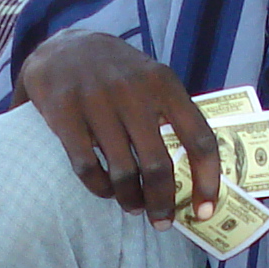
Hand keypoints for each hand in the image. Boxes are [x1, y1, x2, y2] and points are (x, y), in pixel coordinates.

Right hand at [19, 30, 221, 224]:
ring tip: (133, 206)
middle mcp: (133, 91)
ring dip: (130, 198)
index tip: (204, 210)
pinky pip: (86, 166)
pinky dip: (99, 187)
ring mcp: (97, 101)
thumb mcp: (150, 78)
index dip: (207, 180)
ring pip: (123, 170)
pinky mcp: (65, 112)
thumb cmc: (115, 72)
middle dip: (162, 202)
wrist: (62, 46)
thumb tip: (196, 174)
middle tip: (161, 221)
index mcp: (164, 83)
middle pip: (158, 164)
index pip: (199, 137)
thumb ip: (171, 114)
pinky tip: (105, 191)